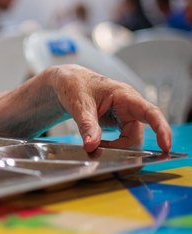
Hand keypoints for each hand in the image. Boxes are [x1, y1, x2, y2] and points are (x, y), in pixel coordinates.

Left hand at [48, 64, 171, 152]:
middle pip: (136, 133)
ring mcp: (125, 115)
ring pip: (130, 139)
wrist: (68, 82)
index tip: (165, 146)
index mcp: (124, 95)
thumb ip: (86, 125)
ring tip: (95, 145)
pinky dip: (112, 146)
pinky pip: (122, 139)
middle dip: (122, 146)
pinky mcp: (119, 123)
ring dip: (116, 147)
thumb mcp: (79, 104)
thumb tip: (91, 145)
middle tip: (100, 150)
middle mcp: (129, 106)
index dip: (161, 129)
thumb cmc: (76, 85)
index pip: (150, 112)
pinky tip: (98, 144)